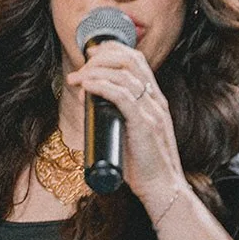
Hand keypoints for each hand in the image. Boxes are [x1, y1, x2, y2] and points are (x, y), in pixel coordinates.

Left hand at [64, 43, 186, 219]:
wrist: (162, 188)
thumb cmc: (144, 167)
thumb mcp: (133, 134)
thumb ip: (121, 118)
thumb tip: (93, 108)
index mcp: (156, 100)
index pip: (137, 60)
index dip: (112, 51)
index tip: (91, 57)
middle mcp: (156, 100)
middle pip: (130, 60)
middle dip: (101, 57)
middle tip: (80, 69)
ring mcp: (152, 111)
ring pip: (124, 75)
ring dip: (95, 72)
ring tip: (77, 80)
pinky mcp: (145, 125)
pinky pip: (122, 96)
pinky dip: (101, 86)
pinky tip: (87, 86)